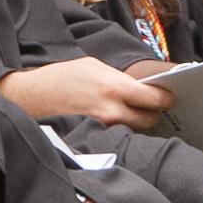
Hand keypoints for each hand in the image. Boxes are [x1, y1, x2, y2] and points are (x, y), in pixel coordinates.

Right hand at [0, 55, 174, 128]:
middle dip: (153, 112)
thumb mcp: (94, 66)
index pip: (156, 99)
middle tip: (150, 105)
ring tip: (130, 111)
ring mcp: (105, 127)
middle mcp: (113, 110)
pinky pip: (121, 134)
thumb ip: (120, 78)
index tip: (169, 96)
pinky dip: (123, 128)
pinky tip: (116, 120)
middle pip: (151, 119)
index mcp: (115, 87)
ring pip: (136, 129)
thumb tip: (140, 87)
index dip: (166, 98)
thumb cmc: (62, 77)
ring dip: (137, 121)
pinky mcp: (97, 136)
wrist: (34, 96)